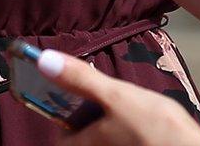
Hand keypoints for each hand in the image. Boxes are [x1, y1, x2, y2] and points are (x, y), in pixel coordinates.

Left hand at [31, 49, 199, 145]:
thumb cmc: (156, 127)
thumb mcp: (116, 96)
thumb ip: (81, 79)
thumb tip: (43, 61)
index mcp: (91, 144)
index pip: (62, 141)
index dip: (62, 124)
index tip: (67, 106)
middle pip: (86, 140)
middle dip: (89, 123)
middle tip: (101, 103)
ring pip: (109, 140)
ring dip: (112, 127)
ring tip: (126, 110)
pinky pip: (129, 141)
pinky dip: (131, 134)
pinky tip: (145, 123)